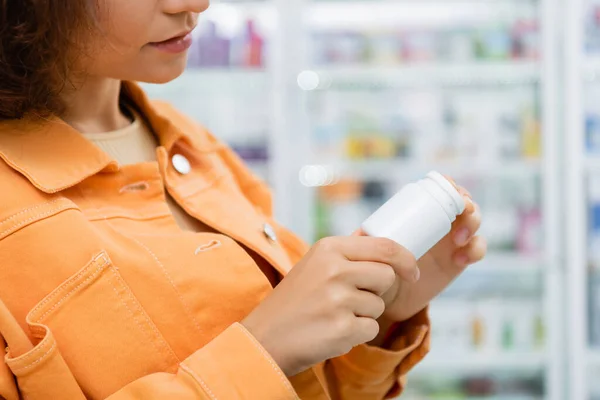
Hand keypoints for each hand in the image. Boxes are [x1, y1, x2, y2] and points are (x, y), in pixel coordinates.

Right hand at [241, 236, 418, 376]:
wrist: (266, 337)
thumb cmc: (293, 302)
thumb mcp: (314, 264)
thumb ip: (346, 253)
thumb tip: (383, 244)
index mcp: (329, 248)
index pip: (385, 247)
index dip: (405, 259)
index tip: (412, 271)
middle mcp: (334, 269)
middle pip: (387, 276)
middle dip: (377, 291)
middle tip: (349, 299)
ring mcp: (338, 299)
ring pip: (379, 305)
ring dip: (363, 314)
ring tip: (333, 315)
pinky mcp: (342, 327)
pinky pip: (371, 328)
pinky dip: (357, 334)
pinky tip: (332, 331)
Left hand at [375, 183, 486, 322]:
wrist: (390, 297)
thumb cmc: (377, 266)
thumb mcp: (370, 251)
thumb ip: (364, 242)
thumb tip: (359, 235)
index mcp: (419, 212)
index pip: (441, 188)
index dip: (451, 185)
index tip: (452, 189)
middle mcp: (438, 221)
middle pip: (464, 202)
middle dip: (468, 204)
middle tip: (462, 214)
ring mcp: (452, 239)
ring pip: (474, 221)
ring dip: (473, 224)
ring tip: (458, 240)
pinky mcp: (460, 259)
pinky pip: (477, 248)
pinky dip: (475, 250)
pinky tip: (461, 260)